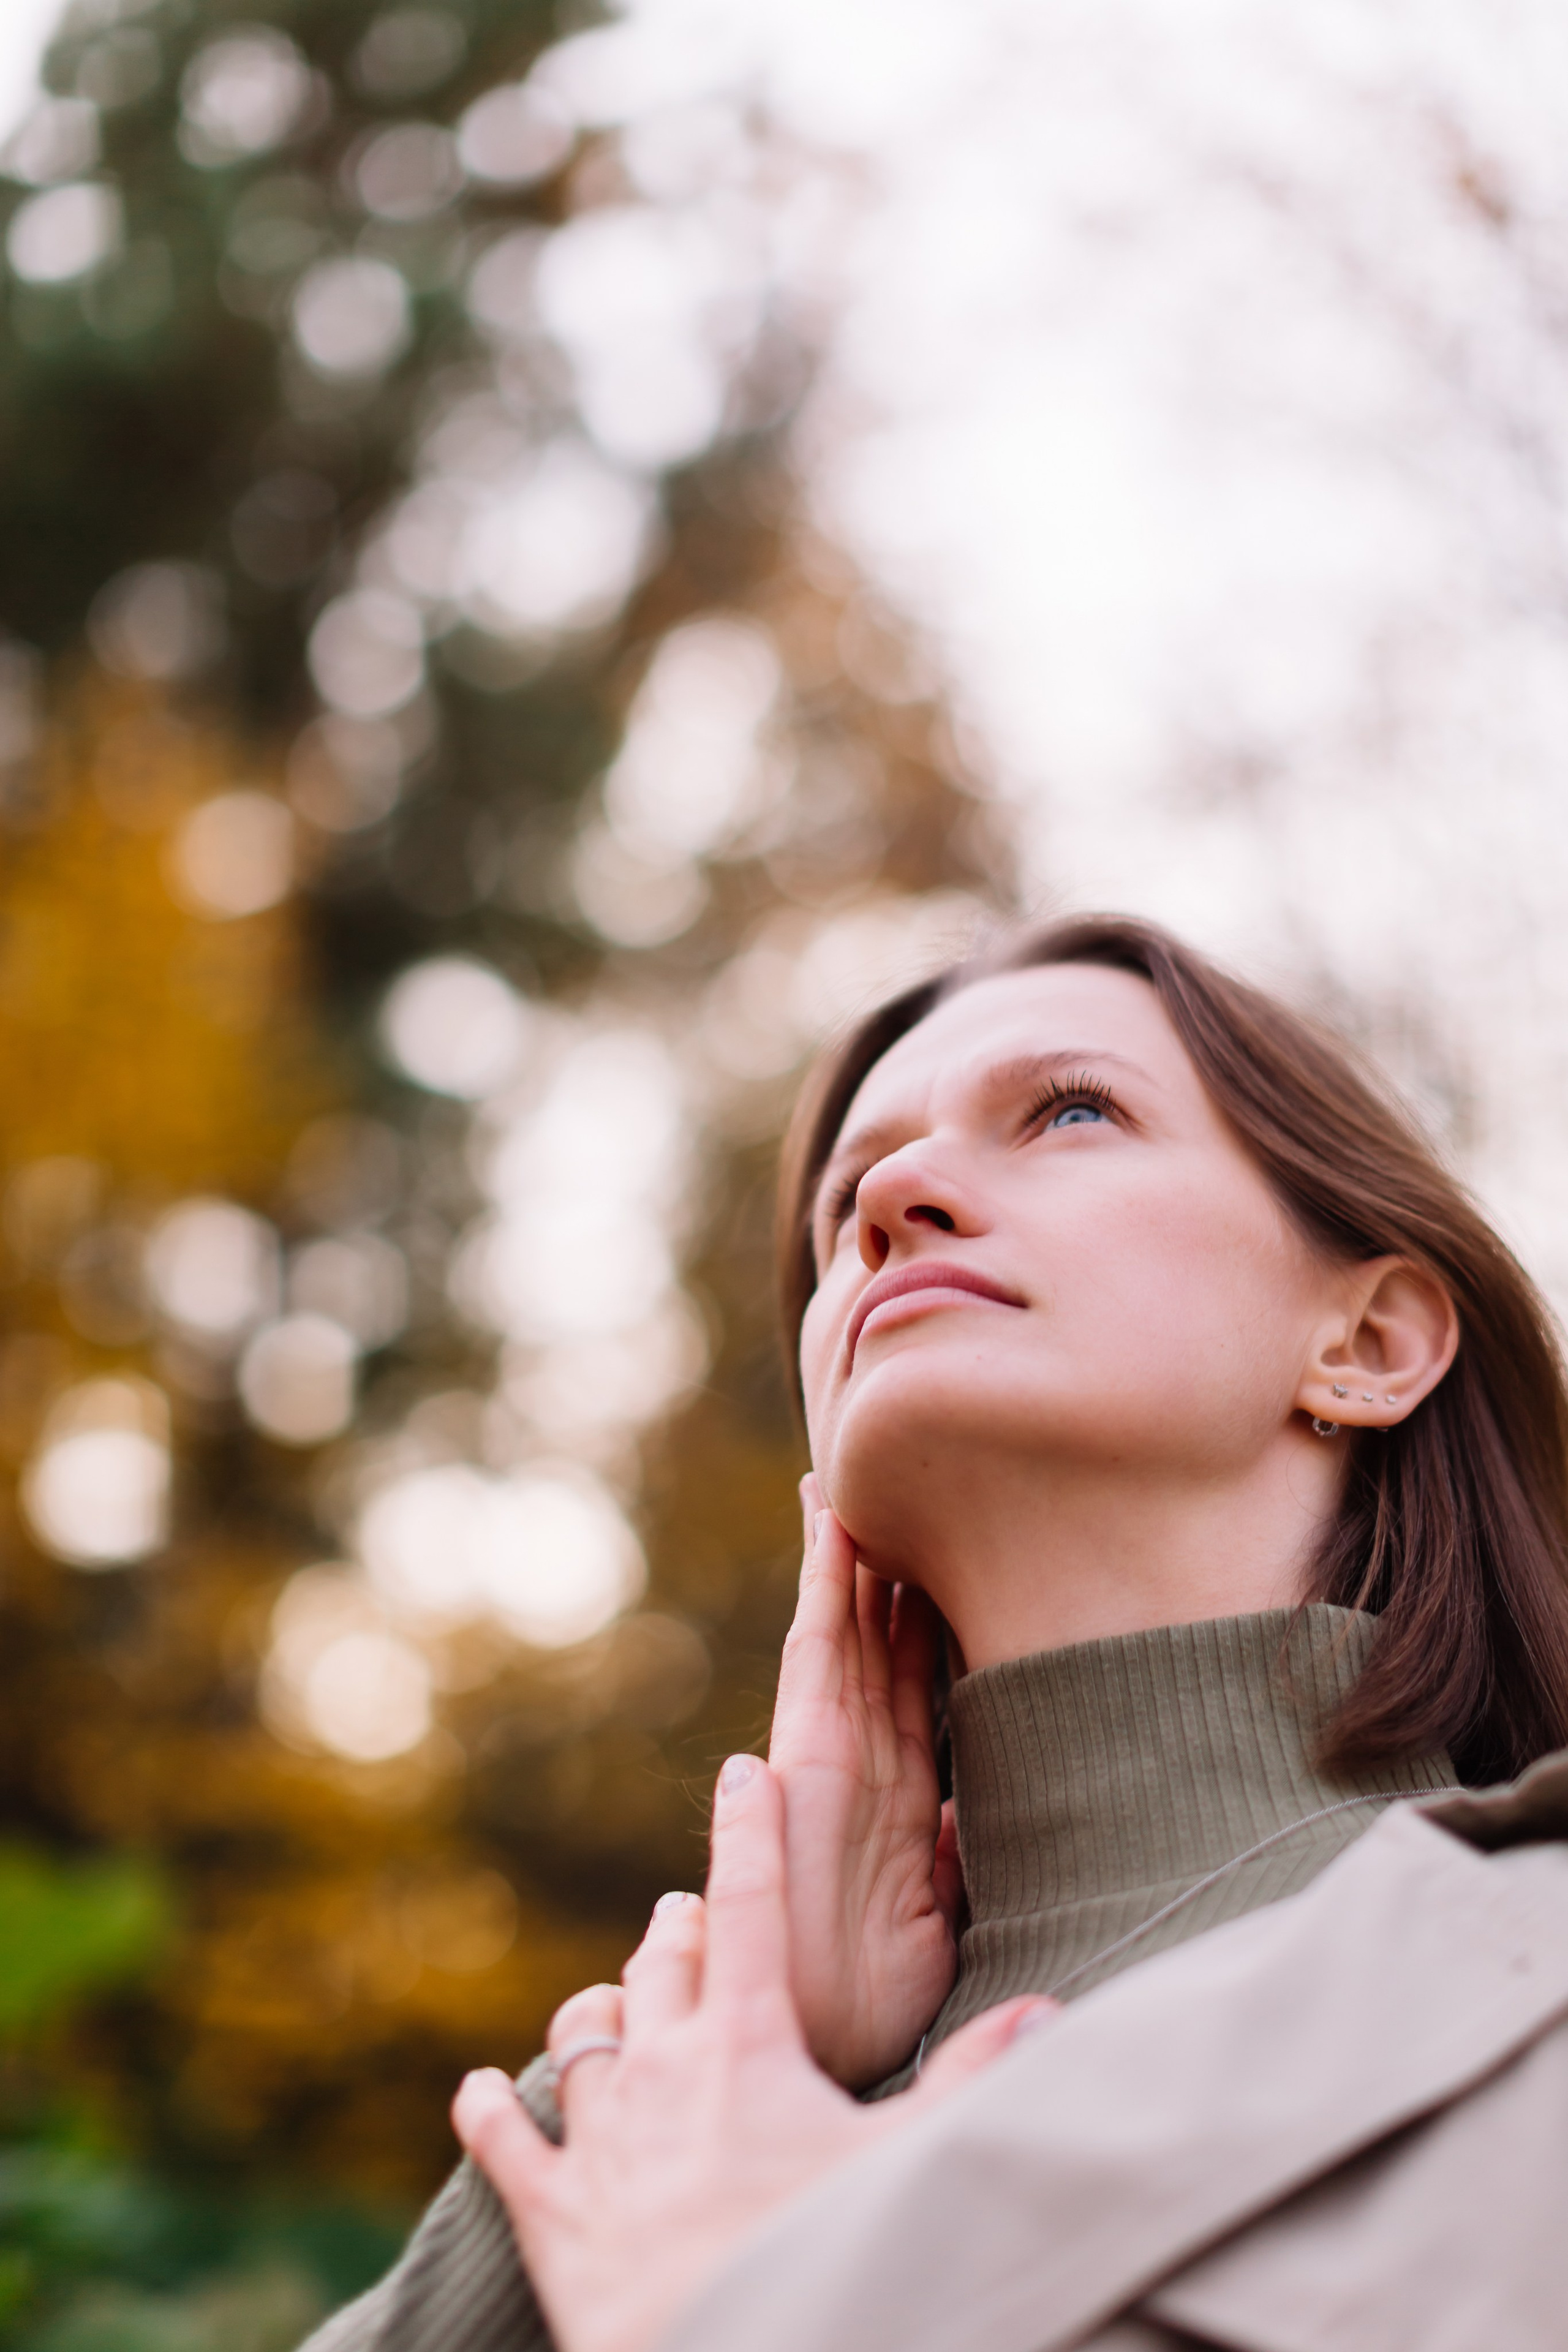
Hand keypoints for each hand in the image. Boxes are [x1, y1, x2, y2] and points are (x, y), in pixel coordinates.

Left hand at [453, 1754, 1053, 2351]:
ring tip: (615, 1995)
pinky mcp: (551, 2215)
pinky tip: (474, 2093)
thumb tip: (1042, 2012)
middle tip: (690, 1910)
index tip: (743, 1768)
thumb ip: (971, 2083)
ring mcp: (599, 2140)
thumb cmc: (822, 2264)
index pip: (749, 1904)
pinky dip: (489, 2115)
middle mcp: (662, 2071)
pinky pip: (506, 2144)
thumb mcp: (908, 2170)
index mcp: (747, 2044)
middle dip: (679, 1927)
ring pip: (583, 2035)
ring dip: (601, 2007)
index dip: (749, 1829)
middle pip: (661, 1963)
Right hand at [766, 1478, 962, 2085]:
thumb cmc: (869, 2005)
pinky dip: (823, 1588)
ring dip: (845, 1559)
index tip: (933, 1562)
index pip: (911, 1688)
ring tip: (844, 1488)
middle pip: (872, 1644)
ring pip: (843, 1630)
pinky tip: (833, 1533)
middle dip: (875, 1570)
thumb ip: (944, 1866)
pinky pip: (818, 1652)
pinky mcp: (807, 1753)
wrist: (815, 2043)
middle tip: (878, 1488)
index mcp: (894, 1799)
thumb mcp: (931, 1927)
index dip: (917, 1623)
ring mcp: (830, 1751)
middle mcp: (859, 1763)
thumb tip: (963, 1819)